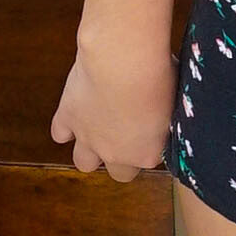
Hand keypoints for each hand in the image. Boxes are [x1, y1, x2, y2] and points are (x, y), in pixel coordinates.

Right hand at [50, 28, 176, 183]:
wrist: (123, 62)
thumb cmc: (157, 77)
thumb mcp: (176, 102)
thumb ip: (170, 118)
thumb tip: (172, 111)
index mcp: (147, 153)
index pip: (151, 159)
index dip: (152, 143)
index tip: (155, 127)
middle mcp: (116, 154)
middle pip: (120, 173)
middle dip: (123, 157)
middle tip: (129, 133)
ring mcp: (89, 139)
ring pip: (84, 163)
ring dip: (91, 151)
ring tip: (101, 129)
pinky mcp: (68, 118)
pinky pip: (60, 134)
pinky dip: (66, 127)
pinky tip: (76, 114)